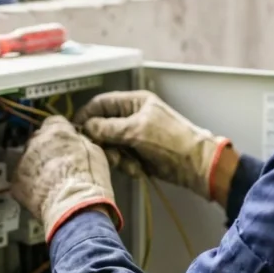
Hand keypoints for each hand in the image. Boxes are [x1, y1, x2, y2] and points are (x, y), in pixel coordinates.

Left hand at [12, 116, 121, 241]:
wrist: (75, 207)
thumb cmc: (90, 181)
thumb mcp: (95, 151)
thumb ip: (80, 141)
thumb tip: (76, 141)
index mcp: (57, 131)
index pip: (54, 121)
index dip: (61, 132)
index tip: (65, 140)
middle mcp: (36, 142)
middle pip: (38, 139)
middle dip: (46, 148)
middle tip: (59, 163)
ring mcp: (23, 162)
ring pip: (28, 158)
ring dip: (36, 165)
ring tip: (51, 180)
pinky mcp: (15, 182)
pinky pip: (21, 178)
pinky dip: (29, 184)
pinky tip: (42, 192)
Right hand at [74, 91, 230, 200]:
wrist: (196, 165)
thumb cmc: (171, 141)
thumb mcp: (136, 130)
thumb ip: (108, 127)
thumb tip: (87, 126)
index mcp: (135, 103)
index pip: (102, 103)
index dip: (87, 115)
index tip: (77, 130)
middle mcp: (134, 116)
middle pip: (104, 127)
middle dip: (105, 142)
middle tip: (109, 153)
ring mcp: (137, 136)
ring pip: (112, 145)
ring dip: (118, 157)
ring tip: (129, 164)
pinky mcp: (141, 154)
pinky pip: (123, 159)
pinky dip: (128, 165)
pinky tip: (139, 170)